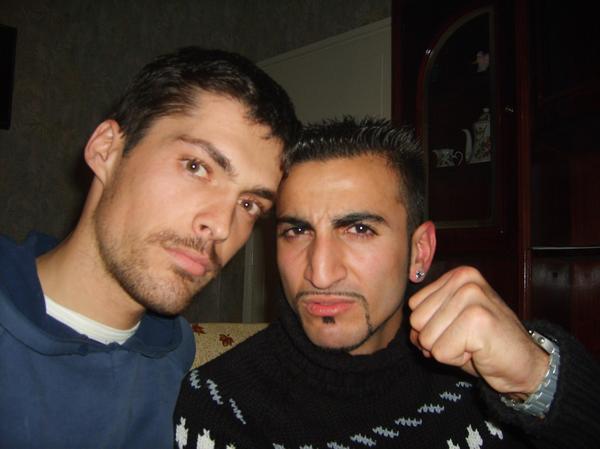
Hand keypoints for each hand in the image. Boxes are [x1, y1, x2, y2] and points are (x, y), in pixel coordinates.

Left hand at [408, 266, 548, 397]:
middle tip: (467, 339)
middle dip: (438, 340)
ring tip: (473, 344)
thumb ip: (427, 320)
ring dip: (447, 350)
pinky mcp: (477, 320)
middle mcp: (464, 280)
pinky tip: (478, 352)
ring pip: (427, 338)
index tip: (459, 329)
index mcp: (457, 275)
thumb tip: (412, 333)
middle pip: (417, 321)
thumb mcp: (451, 323)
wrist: (526, 365)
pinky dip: (457, 360)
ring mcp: (471, 297)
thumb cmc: (485, 345)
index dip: (432, 327)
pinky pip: (441, 352)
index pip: (414, 306)